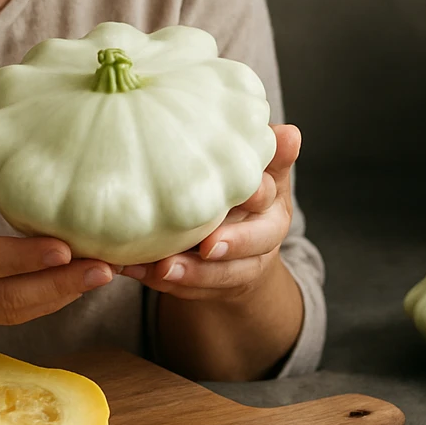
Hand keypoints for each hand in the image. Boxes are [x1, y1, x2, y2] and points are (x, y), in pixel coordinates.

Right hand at [0, 122, 114, 324]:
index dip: (21, 258)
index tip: (65, 247)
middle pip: (3, 298)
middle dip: (58, 285)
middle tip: (106, 267)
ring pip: (12, 312)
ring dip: (61, 296)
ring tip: (105, 272)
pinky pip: (12, 313)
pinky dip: (48, 299)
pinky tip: (81, 279)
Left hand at [117, 124, 301, 300]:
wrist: (241, 245)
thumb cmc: (243, 191)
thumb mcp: (261, 169)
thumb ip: (269, 152)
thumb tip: (290, 133)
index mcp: (274, 202)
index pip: (269, 196)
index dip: (258, 196)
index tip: (245, 195)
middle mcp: (264, 236)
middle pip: (255, 243)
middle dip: (232, 244)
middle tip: (207, 246)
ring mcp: (241, 266)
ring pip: (222, 275)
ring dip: (192, 273)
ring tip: (162, 267)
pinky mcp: (214, 288)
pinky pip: (191, 291)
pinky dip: (163, 284)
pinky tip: (135, 270)